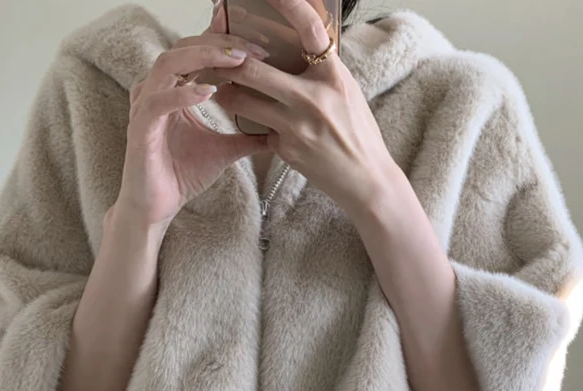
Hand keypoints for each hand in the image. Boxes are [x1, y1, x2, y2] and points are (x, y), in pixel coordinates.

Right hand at [115, 3, 270, 228]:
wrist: (156, 208)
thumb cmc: (181, 176)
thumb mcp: (222, 152)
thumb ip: (245, 139)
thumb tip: (277, 135)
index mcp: (174, 91)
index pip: (196, 52)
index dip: (225, 43)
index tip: (259, 48)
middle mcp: (157, 91)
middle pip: (183, 48)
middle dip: (219, 44)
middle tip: (252, 50)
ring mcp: (145, 107)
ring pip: (169, 65)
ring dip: (203, 58)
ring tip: (236, 62)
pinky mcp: (140, 128)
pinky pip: (158, 102)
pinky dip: (183, 94)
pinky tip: (209, 92)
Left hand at [212, 0, 398, 215]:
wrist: (366, 180)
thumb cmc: (358, 132)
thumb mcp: (346, 91)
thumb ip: (321, 70)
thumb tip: (298, 45)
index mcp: (332, 76)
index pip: (308, 28)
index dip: (288, 4)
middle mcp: (313, 98)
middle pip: (253, 69)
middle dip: (228, 61)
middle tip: (216, 55)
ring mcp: (296, 126)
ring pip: (242, 101)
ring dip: (226, 93)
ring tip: (223, 89)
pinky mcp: (285, 149)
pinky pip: (257, 129)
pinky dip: (253, 125)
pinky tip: (254, 125)